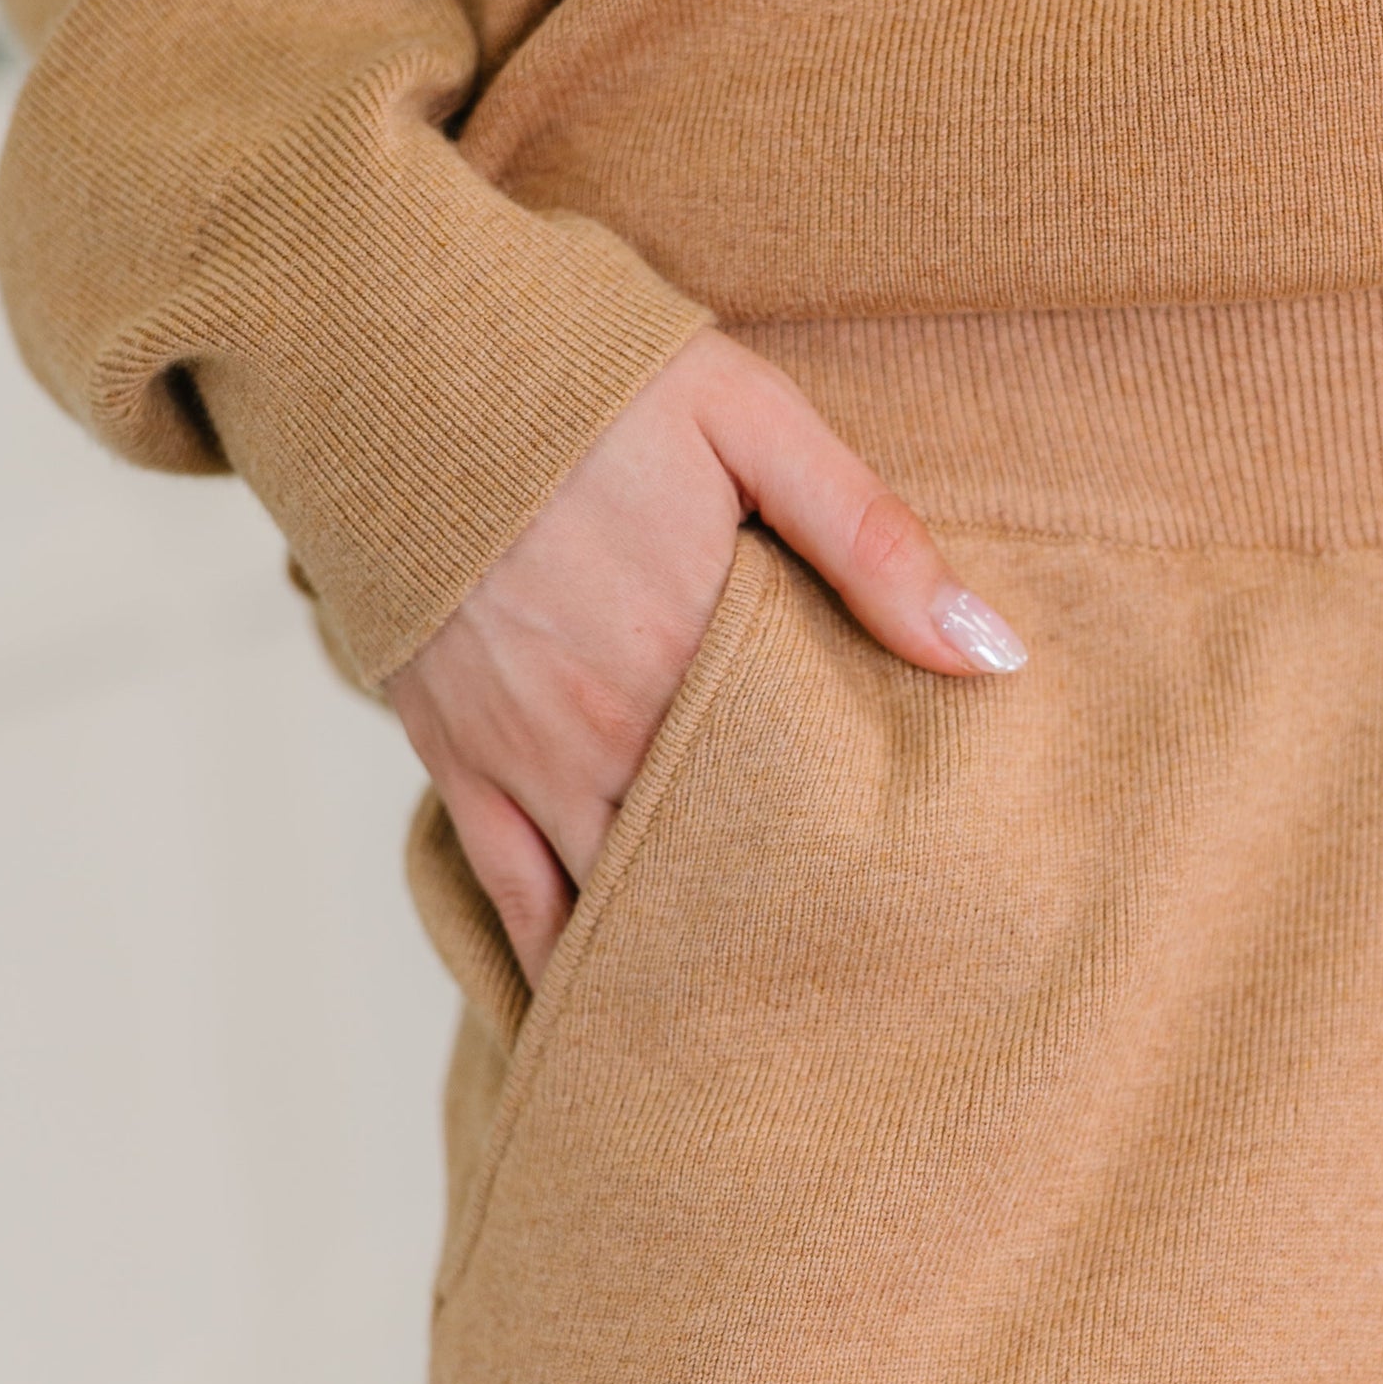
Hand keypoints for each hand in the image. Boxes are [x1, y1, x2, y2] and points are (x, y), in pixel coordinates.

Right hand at [387, 328, 1026, 987]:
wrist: (390, 344)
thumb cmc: (585, 373)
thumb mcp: (752, 420)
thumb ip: (871, 541)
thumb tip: (992, 656)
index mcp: (695, 656)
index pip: (803, 806)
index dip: (862, 871)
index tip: (928, 926)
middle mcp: (604, 733)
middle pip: (712, 877)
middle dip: (779, 942)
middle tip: (858, 1012)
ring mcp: (519, 756)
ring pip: (610, 908)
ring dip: (676, 969)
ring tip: (750, 1039)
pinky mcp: (451, 755)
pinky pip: (501, 895)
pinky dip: (549, 964)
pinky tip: (598, 1020)